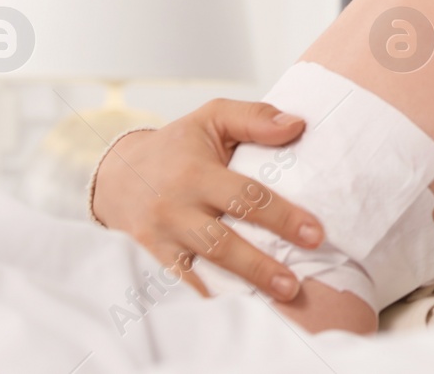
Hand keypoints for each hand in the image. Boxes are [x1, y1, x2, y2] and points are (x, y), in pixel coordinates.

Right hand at [90, 98, 323, 300]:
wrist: (117, 175)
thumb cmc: (177, 146)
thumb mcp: (213, 118)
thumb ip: (256, 118)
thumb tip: (297, 125)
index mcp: (195, 173)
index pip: (244, 197)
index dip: (281, 217)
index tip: (316, 235)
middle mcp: (174, 208)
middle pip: (220, 243)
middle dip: (259, 267)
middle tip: (294, 285)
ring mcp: (158, 240)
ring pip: (197, 272)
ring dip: (235, 291)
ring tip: (272, 305)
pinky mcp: (146, 262)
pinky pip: (176, 287)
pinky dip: (201, 302)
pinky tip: (230, 315)